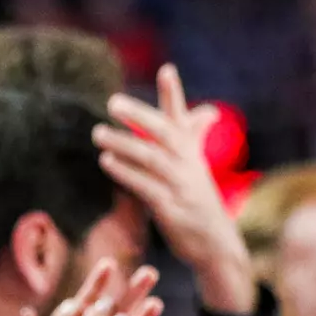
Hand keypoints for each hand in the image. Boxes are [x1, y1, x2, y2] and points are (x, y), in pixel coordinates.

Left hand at [94, 64, 257, 315]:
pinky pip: (147, 187)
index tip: (166, 69)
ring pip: (152, 159)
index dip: (174, 94)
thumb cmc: (201, 202)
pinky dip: (126, 174)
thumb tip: (208, 110)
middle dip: (140, 116)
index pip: (184, 118)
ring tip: (97, 134)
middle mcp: (190, 165)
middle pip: (165, 133)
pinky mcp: (173, 210)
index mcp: (192, 153)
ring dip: (123, 144)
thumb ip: (194, 137)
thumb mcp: (198, 166)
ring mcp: (182, 187)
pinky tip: (107, 163)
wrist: (218, 247)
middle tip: (112, 102)